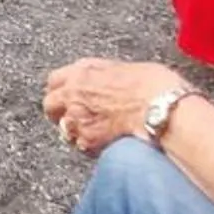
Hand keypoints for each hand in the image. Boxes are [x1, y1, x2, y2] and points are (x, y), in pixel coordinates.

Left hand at [41, 57, 188, 155]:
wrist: (162, 109)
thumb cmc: (154, 85)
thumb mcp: (124, 67)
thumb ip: (103, 74)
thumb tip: (102, 81)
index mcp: (82, 72)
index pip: (54, 80)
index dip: (62, 88)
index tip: (68, 93)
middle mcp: (73, 95)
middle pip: (50, 106)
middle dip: (60, 111)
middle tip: (76, 115)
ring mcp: (78, 121)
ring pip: (63, 129)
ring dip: (75, 130)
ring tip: (96, 131)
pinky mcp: (88, 143)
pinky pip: (81, 147)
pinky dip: (90, 147)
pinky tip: (106, 142)